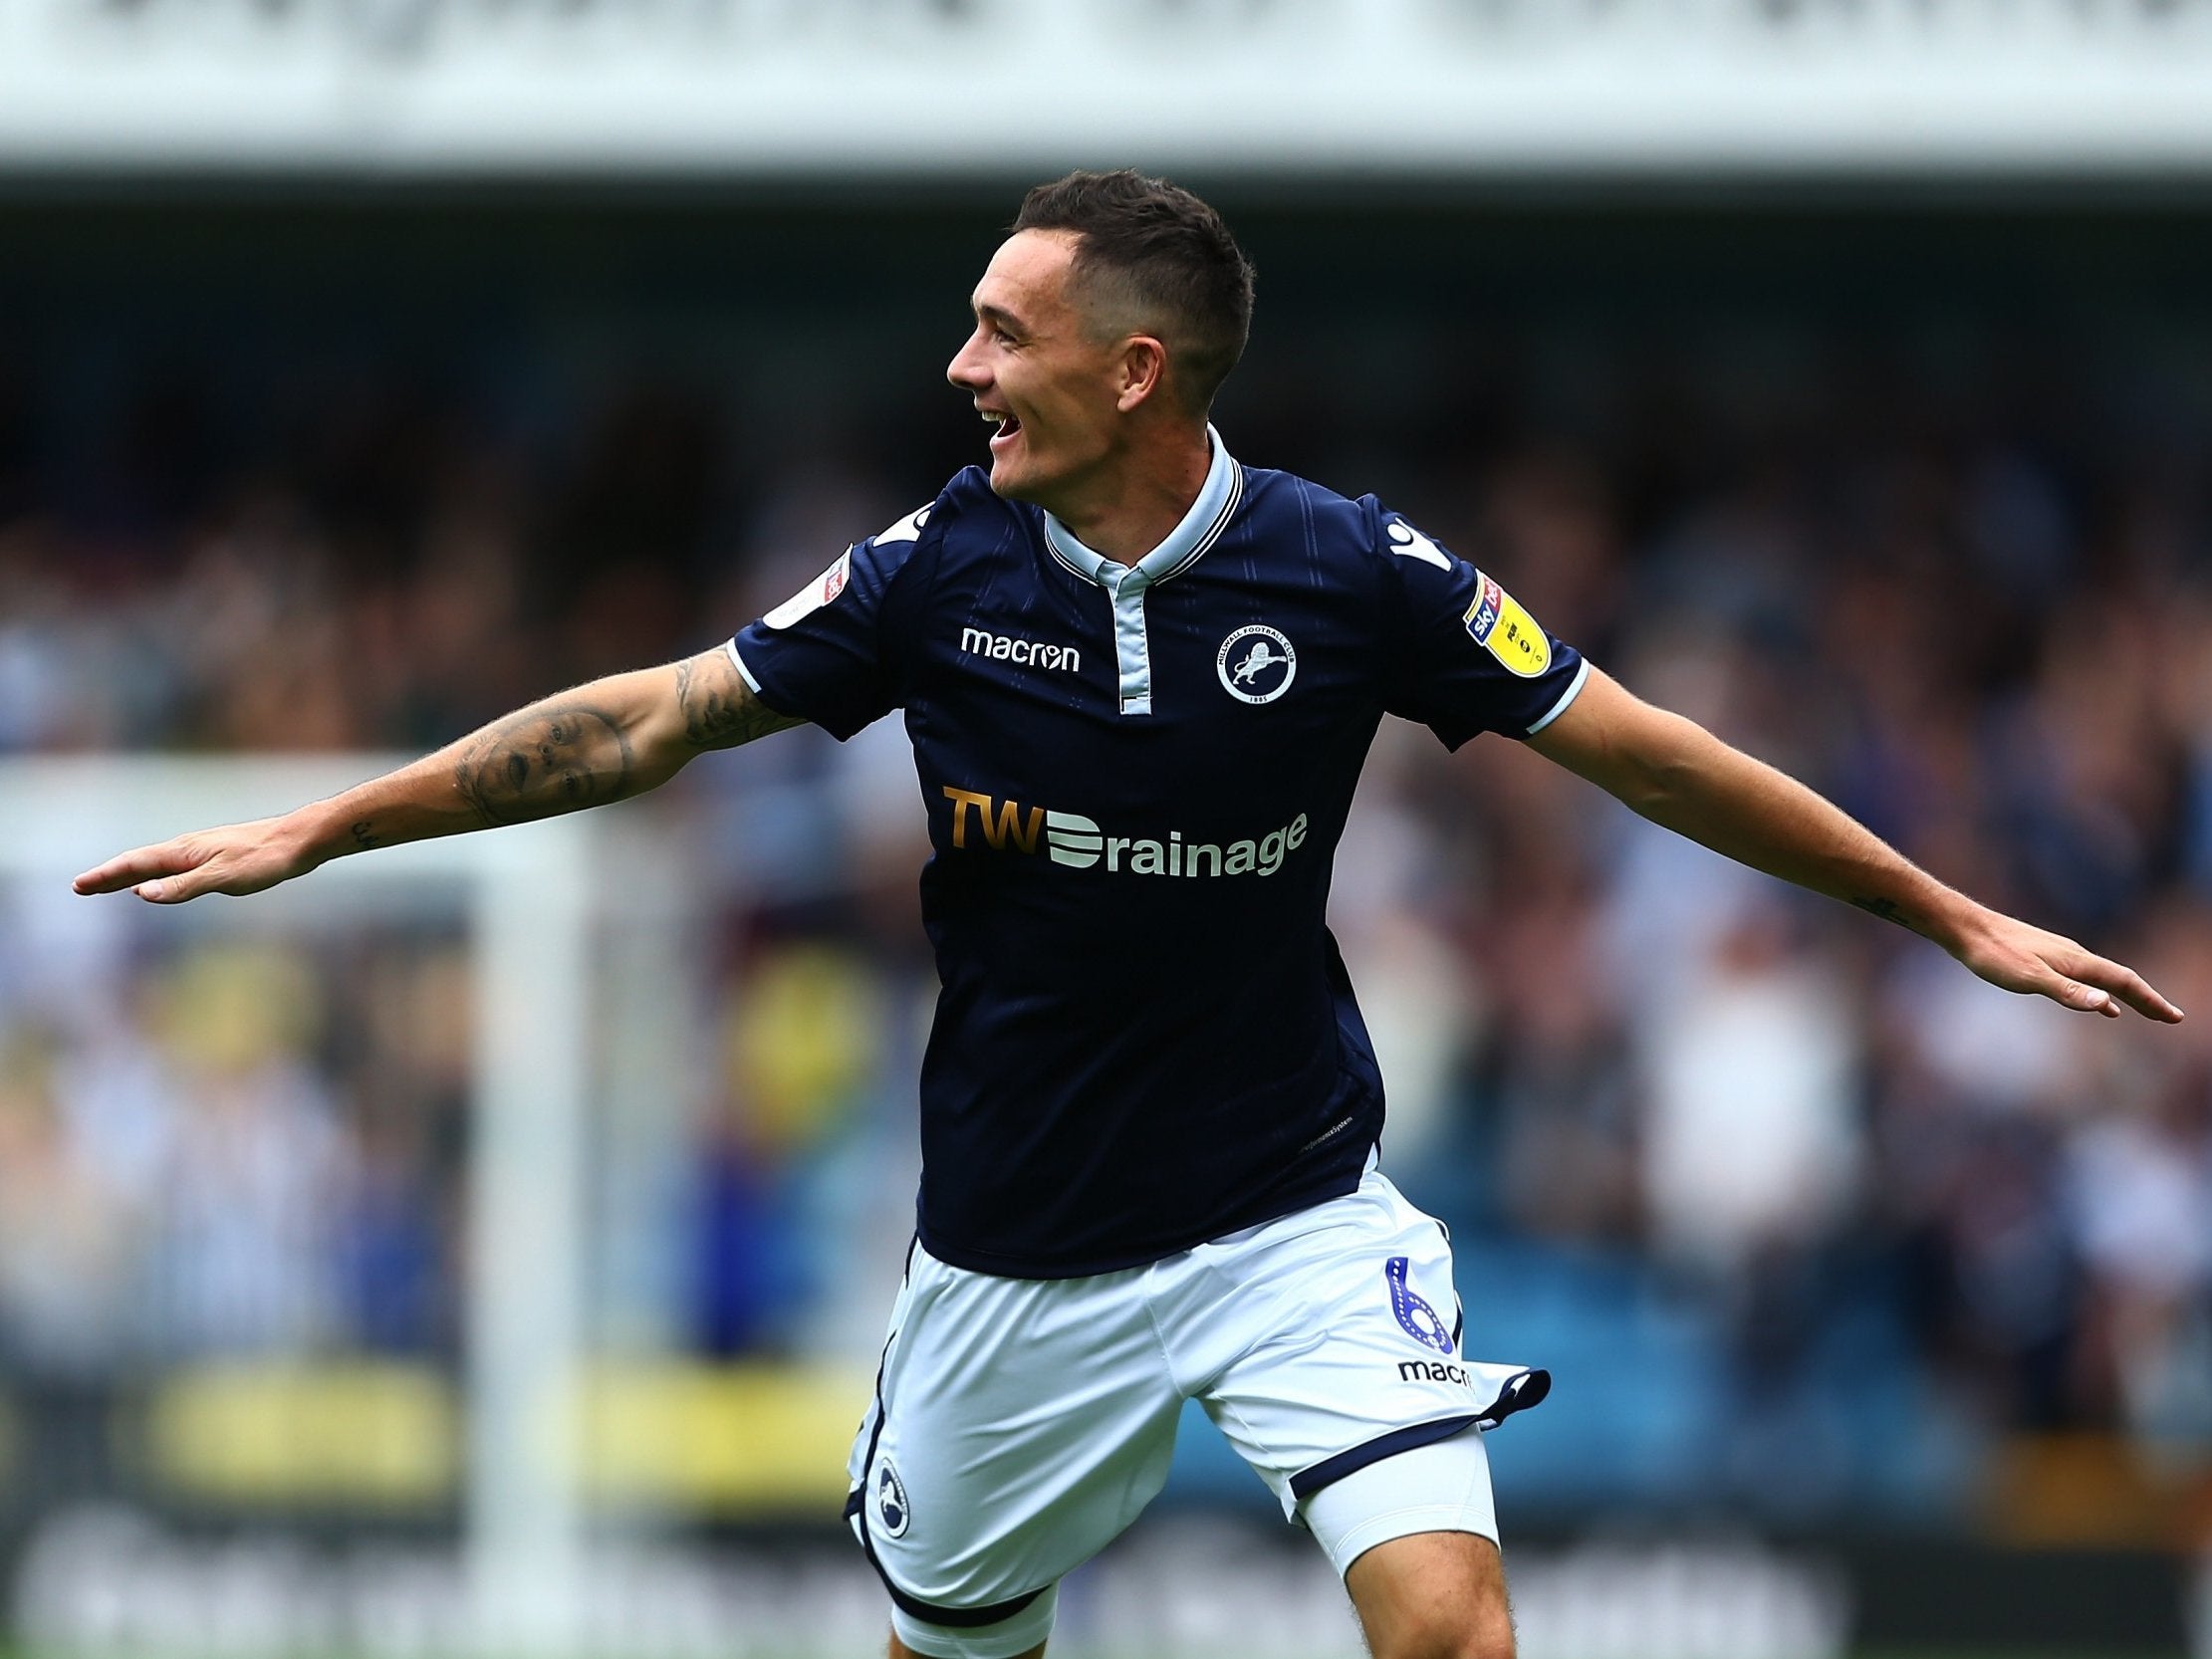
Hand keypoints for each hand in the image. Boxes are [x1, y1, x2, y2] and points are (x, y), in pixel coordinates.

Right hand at [72, 815, 318, 904]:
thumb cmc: (264, 859)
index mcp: (183, 852)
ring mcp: (201, 852)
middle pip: (139, 863)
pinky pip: (174, 867)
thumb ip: (184, 887)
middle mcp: (187, 848)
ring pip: (156, 864)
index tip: (79, 885)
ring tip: (108, 884)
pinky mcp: (215, 857)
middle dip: (109, 875)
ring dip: (129, 875)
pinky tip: (158, 882)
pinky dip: (155, 875)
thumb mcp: (224, 878)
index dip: (106, 876)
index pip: (135, 865)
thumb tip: (143, 894)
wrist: (298, 841)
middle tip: (80, 886)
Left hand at [1950, 911, 2183, 1022]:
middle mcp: (2075, 955)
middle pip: (2120, 979)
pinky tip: (2102, 1005)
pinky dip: (2101, 994)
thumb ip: (2068, 993)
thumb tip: (2108, 1005)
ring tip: (2145, 1011)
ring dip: (2127, 996)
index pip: (2124, 982)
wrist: (1966, 929)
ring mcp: (2061, 956)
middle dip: (2147, 999)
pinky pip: (2086, 978)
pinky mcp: (2046, 958)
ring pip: (2104, 978)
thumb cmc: (1994, 954)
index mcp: (2076, 961)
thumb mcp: (2030, 979)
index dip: (2150, 1000)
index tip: (2174, 1017)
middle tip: (2172, 1017)